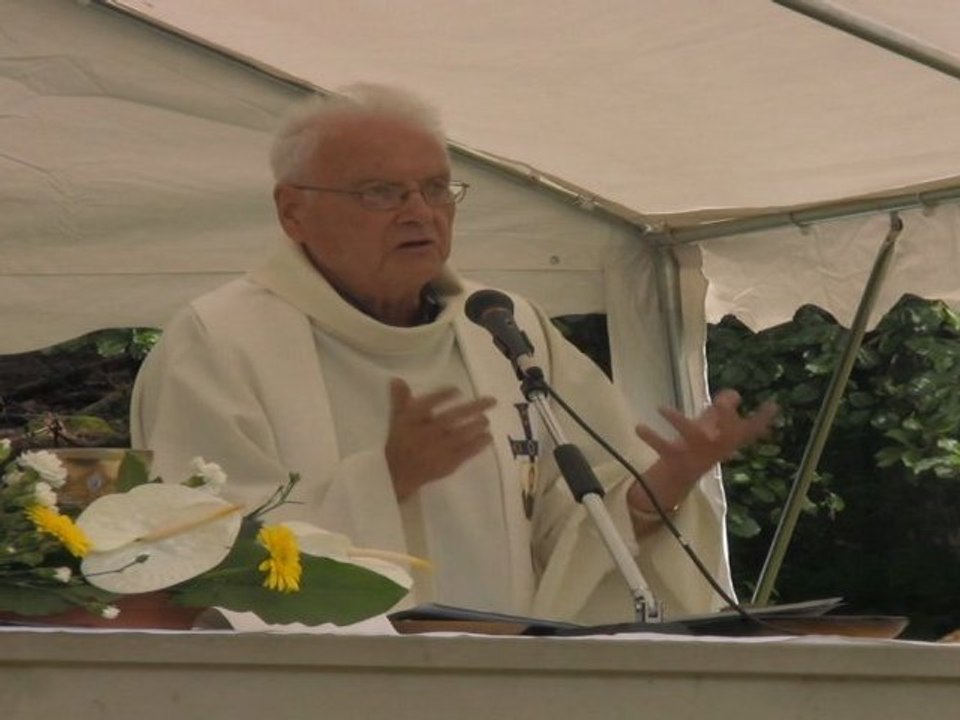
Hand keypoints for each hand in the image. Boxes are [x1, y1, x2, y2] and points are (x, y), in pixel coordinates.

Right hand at [385, 378, 496, 500]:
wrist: (398, 475)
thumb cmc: (400, 443)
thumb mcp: (398, 419)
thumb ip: (401, 399)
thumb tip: (398, 379)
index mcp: (412, 421)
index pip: (428, 405)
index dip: (442, 396)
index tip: (456, 390)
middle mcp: (426, 434)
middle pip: (451, 418)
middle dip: (472, 408)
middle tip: (492, 401)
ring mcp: (438, 450)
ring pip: (461, 435)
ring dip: (477, 426)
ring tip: (487, 419)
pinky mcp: (448, 463)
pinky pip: (465, 452)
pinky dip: (478, 445)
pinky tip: (488, 437)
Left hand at [630, 389, 777, 513]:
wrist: (680, 478)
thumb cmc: (700, 445)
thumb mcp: (712, 425)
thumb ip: (722, 409)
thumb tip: (733, 393)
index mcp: (727, 440)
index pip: (750, 431)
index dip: (762, 420)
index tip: (772, 405)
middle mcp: (715, 448)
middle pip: (726, 434)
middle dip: (725, 417)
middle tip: (721, 400)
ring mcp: (696, 454)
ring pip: (691, 436)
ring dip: (678, 421)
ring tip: (661, 409)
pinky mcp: (676, 459)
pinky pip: (663, 447)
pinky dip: (651, 437)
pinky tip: (639, 427)